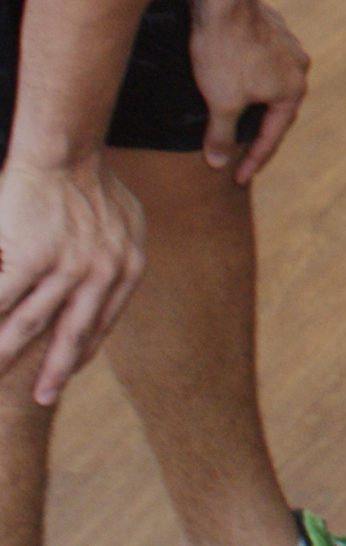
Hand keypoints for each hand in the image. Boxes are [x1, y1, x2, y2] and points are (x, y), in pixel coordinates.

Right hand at [0, 156, 145, 404]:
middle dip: (53, 373)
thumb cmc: (87, 179)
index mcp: (129, 266)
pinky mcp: (29, 261)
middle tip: (41, 401)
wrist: (65, 150)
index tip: (65, 374)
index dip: (81, 352)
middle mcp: (103, 275)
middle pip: (71, 338)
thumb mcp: (124, 219)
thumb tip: (111, 274)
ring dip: (4, 357)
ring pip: (26, 328)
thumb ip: (117, 251)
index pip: (102, 323)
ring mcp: (66, 271)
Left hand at [190, 0, 309, 184]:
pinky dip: (251, 81)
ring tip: (234, 118)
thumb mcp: (221, 103)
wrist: (224, 3)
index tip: (238, 179)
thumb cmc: (225, 54)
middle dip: (257, 133)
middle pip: (276, 112)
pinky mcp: (274, 32)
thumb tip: (220, 163)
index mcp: (292, 91)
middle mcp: (299, 70)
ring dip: (254, 105)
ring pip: (271, 86)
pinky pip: (265, 66)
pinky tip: (234, 81)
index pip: (272, 137)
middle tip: (239, 154)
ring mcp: (290, 49)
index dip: (253, 161)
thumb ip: (223, 136)